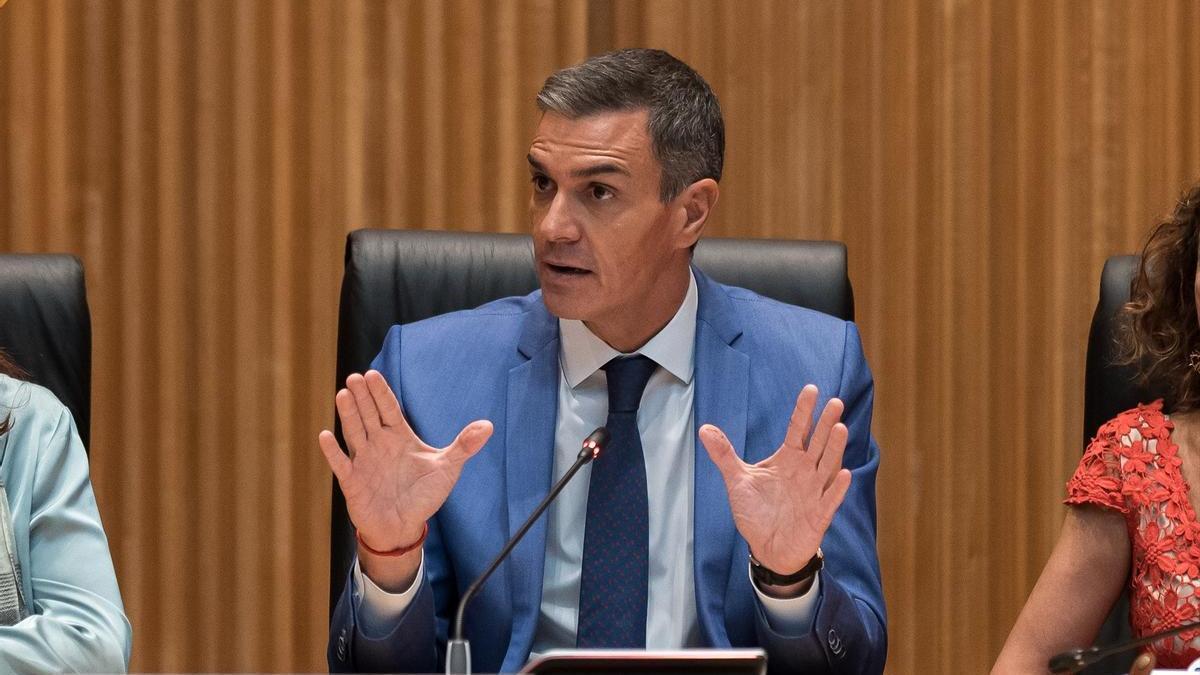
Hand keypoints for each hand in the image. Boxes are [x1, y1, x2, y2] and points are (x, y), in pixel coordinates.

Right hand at [318, 370, 491, 561]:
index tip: (372, 375)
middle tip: (354, 378)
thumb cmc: (424, 495)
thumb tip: (488, 426)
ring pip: (354, 433)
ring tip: (343, 395)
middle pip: (369, 415)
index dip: (380, 393)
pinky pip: (341, 463)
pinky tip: (326, 436)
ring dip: (348, 415)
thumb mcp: (448, 469)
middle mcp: (379, 444)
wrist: (404, 527)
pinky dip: (333, 452)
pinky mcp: (352, 481)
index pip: (389, 409)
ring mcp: (364, 461)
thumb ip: (463, 446)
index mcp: (399, 437)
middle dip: (362, 397)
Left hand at [699, 384, 850, 577]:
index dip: (804, 410)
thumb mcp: (737, 480)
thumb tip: (704, 429)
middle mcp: (805, 471)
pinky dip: (837, 487)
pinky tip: (843, 473)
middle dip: (826, 423)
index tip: (811, 389)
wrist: (767, 547)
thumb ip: (724, 454)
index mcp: (788, 459)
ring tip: (840, 428)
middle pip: (817, 443)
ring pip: (827, 466)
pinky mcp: (819, 514)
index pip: (797, 429)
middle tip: (836, 402)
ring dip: (834, 448)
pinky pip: (830, 499)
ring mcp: (814, 492)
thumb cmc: (757, 511)